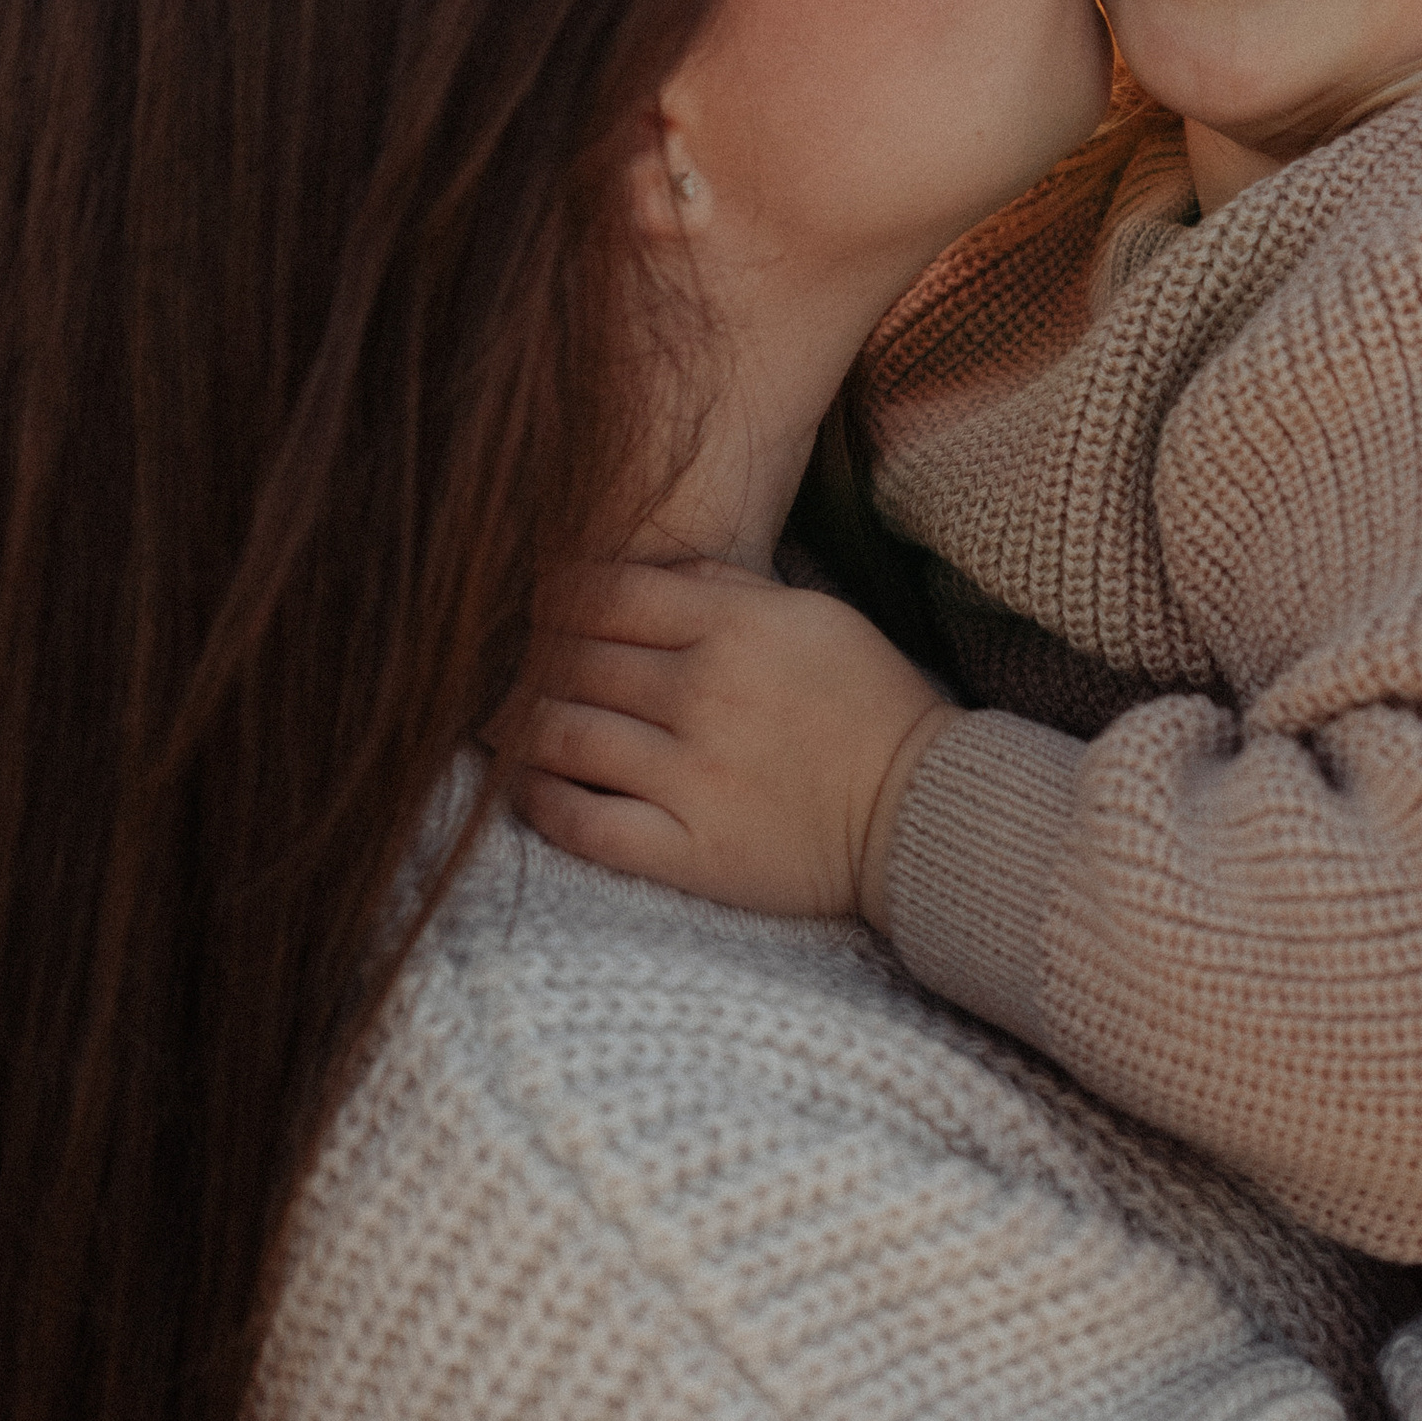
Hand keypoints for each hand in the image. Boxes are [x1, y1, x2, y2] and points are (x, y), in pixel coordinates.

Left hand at [507, 558, 958, 931]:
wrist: (923, 812)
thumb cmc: (866, 704)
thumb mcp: (812, 614)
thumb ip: (723, 585)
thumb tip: (639, 569)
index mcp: (734, 627)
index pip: (599, 594)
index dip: (547, 597)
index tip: (530, 609)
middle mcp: (705, 694)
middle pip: (568, 660)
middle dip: (523, 659)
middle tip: (499, 665)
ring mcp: (693, 776)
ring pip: (559, 734)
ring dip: (514, 724)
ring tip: (498, 722)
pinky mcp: (690, 851)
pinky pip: (582, 821)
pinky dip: (540, 798)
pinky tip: (529, 784)